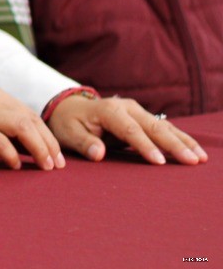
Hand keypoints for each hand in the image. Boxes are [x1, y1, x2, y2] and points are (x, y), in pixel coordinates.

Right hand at [0, 86, 65, 170]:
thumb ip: (8, 131)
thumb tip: (43, 149)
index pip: (30, 114)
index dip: (48, 137)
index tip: (58, 159)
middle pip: (29, 119)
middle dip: (48, 144)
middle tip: (56, 166)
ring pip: (19, 126)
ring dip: (38, 149)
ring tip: (44, 167)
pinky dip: (11, 155)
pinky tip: (15, 166)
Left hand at [47, 94, 207, 165]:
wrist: (70, 107)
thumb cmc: (68, 123)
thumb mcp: (68, 133)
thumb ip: (83, 142)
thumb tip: (98, 153)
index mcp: (108, 110)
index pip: (130, 130)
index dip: (145, 146)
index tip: (159, 162)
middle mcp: (126, 107)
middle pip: (153, 127)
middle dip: (174, 144)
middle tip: (192, 160)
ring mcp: (136, 111)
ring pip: (164, 126)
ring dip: (183, 141)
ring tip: (200, 157)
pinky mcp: (142, 117)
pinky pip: (164, 128)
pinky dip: (180, 139)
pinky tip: (194, 150)